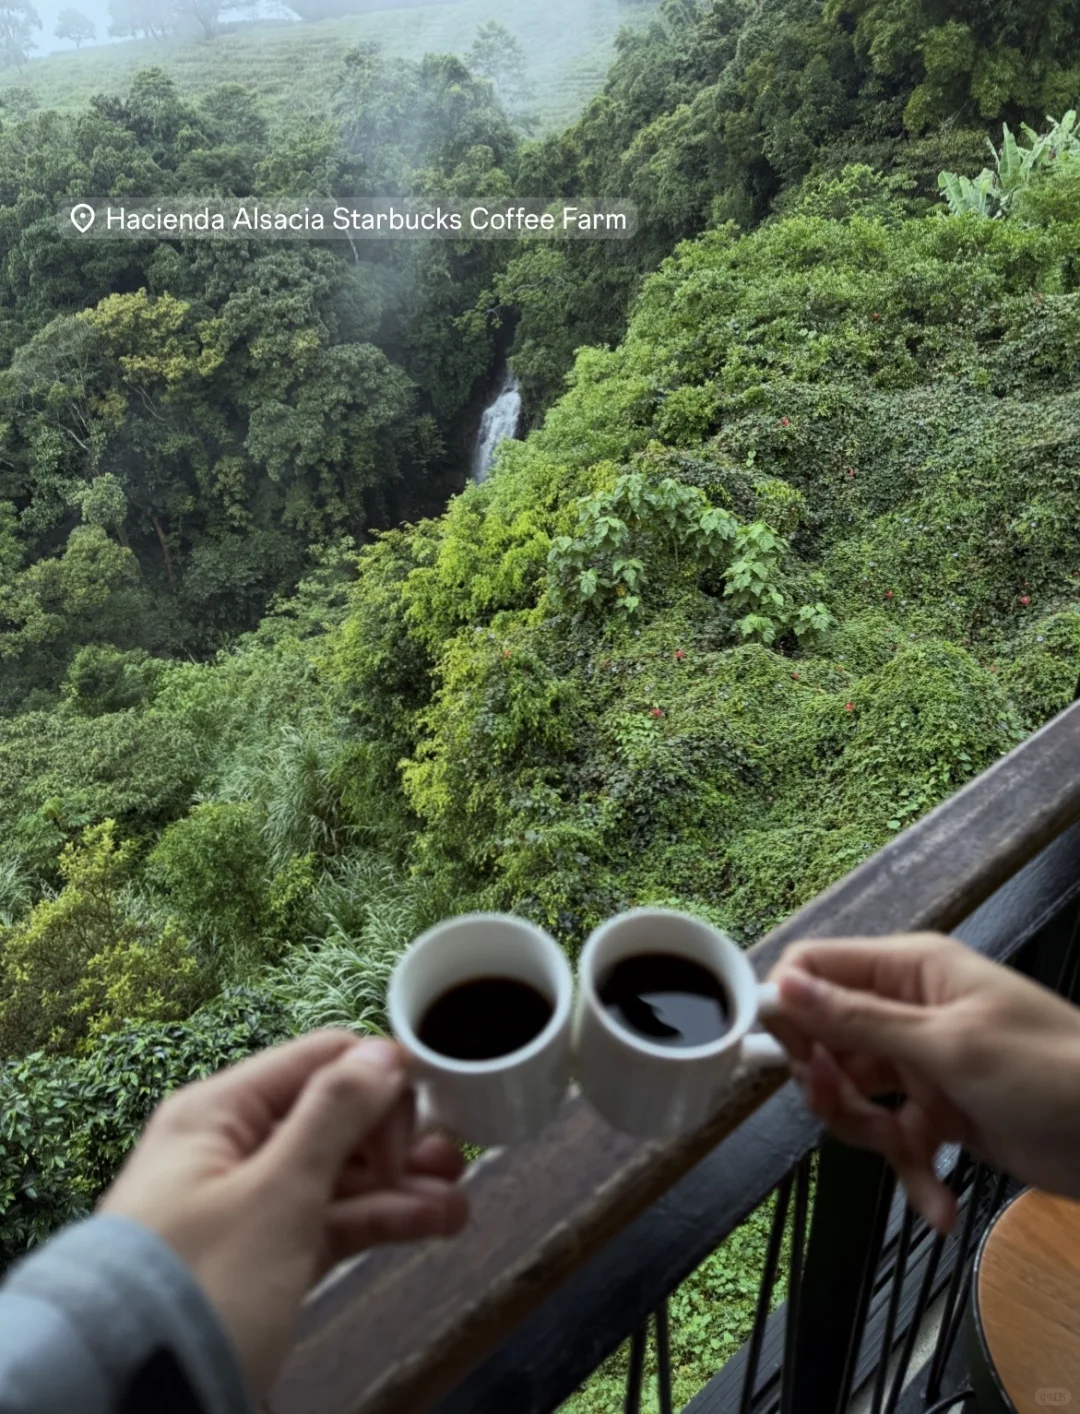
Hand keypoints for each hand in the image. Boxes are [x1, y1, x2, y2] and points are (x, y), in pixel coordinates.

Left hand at [99, 1031, 468, 1397]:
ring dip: (400, 1184)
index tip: (427, 1116)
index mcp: (222, 1112)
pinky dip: (378, 1220)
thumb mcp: (275, 1194)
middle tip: (453, 1159)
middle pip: (334, 1118)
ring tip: (459, 1200)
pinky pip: (330, 1220)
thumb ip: (334, 1117)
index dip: (379, 1079)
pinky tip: (433, 1223)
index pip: (320, 1061)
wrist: (129, 1396)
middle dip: (398, 1137)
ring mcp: (249, 1204)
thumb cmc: (198, 1287)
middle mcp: (233, 1147)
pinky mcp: (264, 1255)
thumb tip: (384, 1052)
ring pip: (340, 1174)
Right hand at [766, 933, 1079, 1232]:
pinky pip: (899, 1141)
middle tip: (847, 1110)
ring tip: (907, 1153)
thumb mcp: (948, 1045)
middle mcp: (909, 1011)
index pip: (816, 970)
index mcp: (910, 971)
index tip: (791, 1060)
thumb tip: (780, 986)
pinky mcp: (943, 1116)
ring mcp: (925, 1066)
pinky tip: (940, 1208)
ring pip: (855, 1095)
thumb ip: (860, 1019)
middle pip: (827, 1039)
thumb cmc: (1047, 1073)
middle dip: (830, 1084)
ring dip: (869, 1133)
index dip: (791, 1010)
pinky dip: (914, 1176)